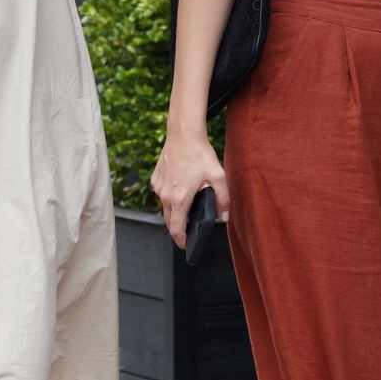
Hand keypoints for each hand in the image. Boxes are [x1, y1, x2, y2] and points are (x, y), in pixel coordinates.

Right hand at [151, 130, 228, 248]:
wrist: (183, 134)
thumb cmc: (199, 154)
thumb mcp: (218, 177)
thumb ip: (223, 199)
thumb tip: (224, 217)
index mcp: (179, 199)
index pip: (175, 229)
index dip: (181, 240)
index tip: (186, 245)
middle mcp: (165, 195)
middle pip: (169, 220)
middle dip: (179, 226)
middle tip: (190, 227)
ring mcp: (158, 187)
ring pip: (165, 206)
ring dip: (175, 208)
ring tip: (189, 200)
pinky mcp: (155, 179)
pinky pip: (162, 193)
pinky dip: (170, 195)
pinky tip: (182, 185)